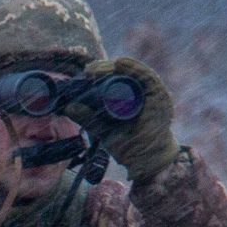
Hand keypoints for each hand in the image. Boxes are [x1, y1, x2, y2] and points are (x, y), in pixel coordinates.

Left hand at [62, 57, 180, 181]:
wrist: (146, 163)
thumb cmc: (130, 147)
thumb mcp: (104, 130)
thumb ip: (88, 118)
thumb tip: (68, 107)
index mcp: (130, 98)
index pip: (115, 78)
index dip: (101, 72)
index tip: (86, 73)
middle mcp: (143, 93)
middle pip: (123, 73)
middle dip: (105, 68)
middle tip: (89, 71)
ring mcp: (152, 94)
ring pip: (133, 72)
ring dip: (115, 67)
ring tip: (98, 69)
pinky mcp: (159, 97)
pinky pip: (147, 77)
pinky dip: (134, 69)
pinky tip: (120, 63)